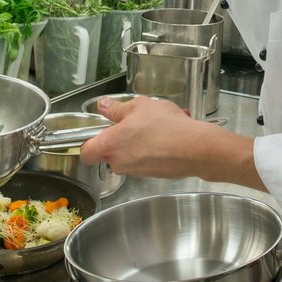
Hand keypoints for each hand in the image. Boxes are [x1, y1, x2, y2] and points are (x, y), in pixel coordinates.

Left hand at [81, 95, 198, 177]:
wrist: (196, 149)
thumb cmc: (165, 126)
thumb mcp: (138, 106)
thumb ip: (116, 108)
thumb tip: (102, 106)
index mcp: (110, 145)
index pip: (86, 153)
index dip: (88, 142)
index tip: (97, 131)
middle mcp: (119, 163)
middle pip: (109, 152)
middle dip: (120, 137)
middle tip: (135, 121)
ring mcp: (136, 171)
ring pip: (129, 154)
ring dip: (137, 141)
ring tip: (157, 124)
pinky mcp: (152, 175)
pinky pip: (145, 159)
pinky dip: (151, 148)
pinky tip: (167, 134)